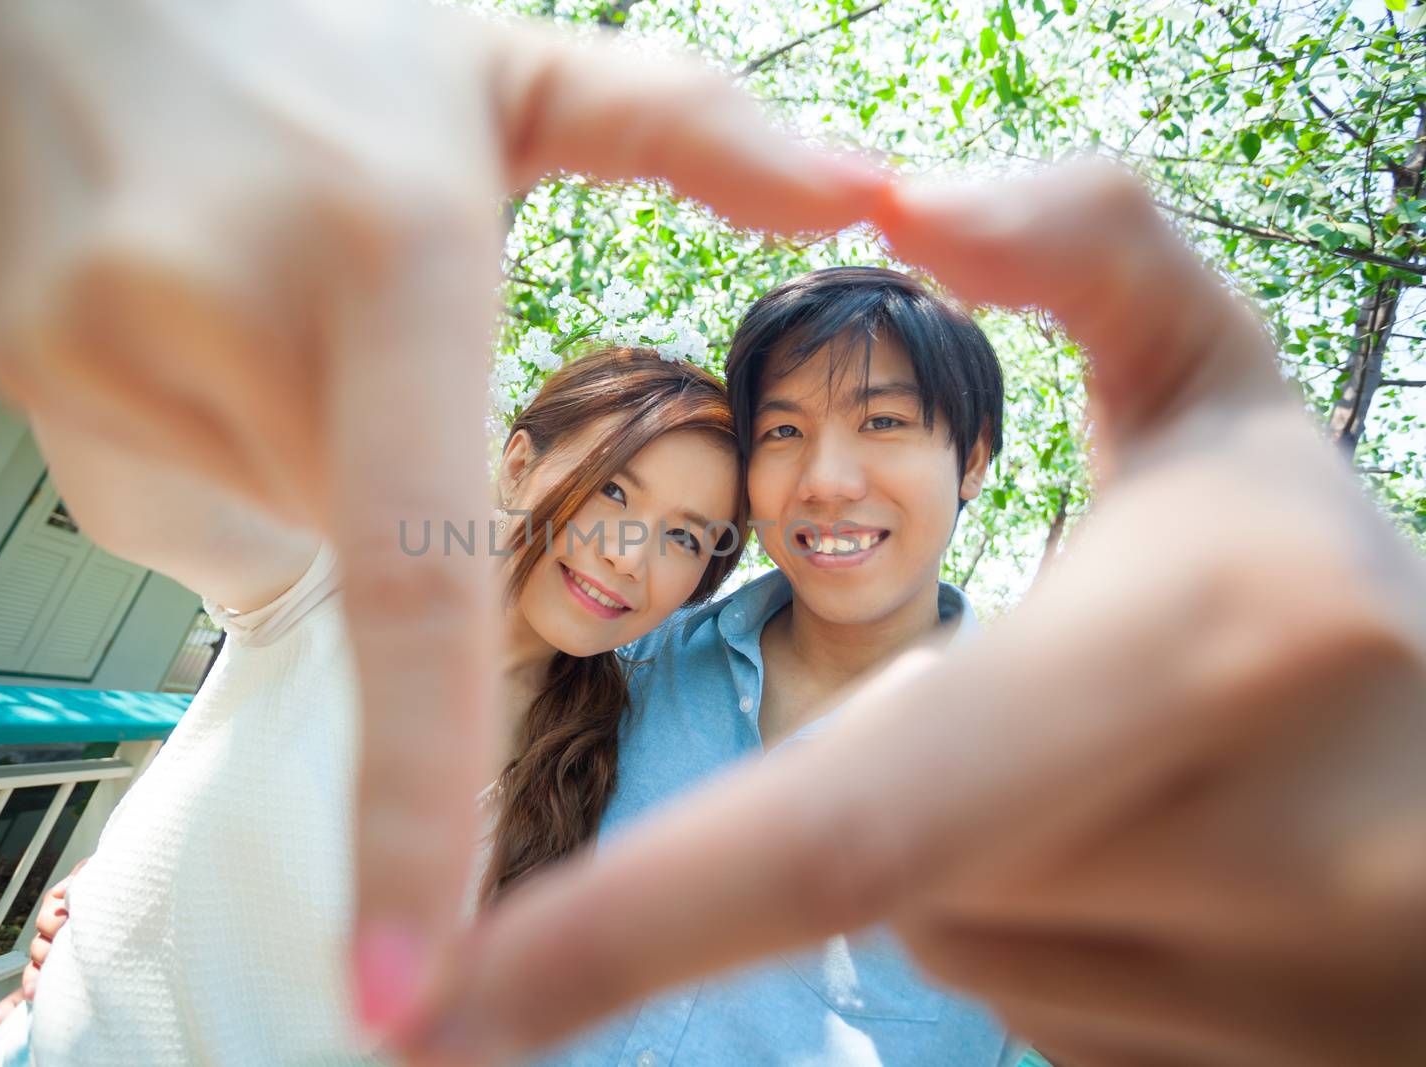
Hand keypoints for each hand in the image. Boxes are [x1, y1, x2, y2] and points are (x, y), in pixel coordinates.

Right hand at [0, 0, 885, 1035]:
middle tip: (371, 336)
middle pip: (354, 548)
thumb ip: (701, 134)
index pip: (422, 573)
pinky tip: (204, 321)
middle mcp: (229, 315)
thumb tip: (866, 194)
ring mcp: (103, 353)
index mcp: (392, 252)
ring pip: (261, 522)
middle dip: (386, 488)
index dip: (420, 799)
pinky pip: (166, 492)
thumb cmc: (335, 19)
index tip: (414, 978)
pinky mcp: (33, 375)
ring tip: (279, 300)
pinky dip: (214, 449)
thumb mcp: (524, 67)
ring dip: (299, 458)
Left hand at [395, 161, 1425, 1066]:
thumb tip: (900, 194)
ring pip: (952, 935)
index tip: (432, 1003)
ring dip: (982, 847)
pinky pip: (1025, 996)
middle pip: (883, 867)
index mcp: (1204, 651)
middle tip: (985, 705)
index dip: (622, 927)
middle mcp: (1233, 856)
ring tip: (1130, 770)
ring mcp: (1253, 1009)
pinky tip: (1160, 856)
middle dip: (891, 779)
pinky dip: (1038, 915)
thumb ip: (1087, 249)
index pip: (844, 825)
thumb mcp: (1230, 390)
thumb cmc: (1346, 581)